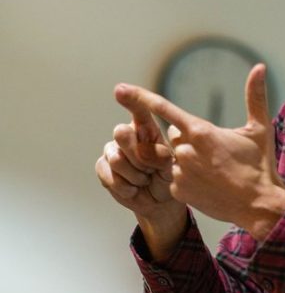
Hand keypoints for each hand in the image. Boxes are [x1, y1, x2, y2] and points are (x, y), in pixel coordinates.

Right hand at [96, 86, 186, 256]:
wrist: (160, 201)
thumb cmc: (170, 178)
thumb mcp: (172, 165)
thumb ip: (160, 154)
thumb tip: (145, 147)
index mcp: (147, 130)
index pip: (139, 110)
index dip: (130, 99)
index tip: (120, 90)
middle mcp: (128, 135)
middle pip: (122, 133)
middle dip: (139, 156)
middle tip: (151, 170)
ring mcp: (113, 150)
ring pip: (116, 157)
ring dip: (135, 175)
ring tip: (145, 180)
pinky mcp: (103, 167)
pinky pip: (109, 175)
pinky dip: (125, 186)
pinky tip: (134, 189)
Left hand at [113, 64, 284, 239]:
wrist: (258, 205)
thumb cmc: (260, 166)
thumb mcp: (260, 128)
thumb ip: (255, 96)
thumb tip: (260, 66)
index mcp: (201, 131)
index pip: (163, 109)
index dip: (140, 98)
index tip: (119, 89)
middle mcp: (185, 151)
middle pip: (174, 135)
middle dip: (190, 139)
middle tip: (216, 153)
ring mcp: (179, 172)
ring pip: (173, 157)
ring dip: (189, 160)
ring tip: (214, 171)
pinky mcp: (177, 191)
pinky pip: (174, 178)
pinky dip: (188, 178)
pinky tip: (208, 184)